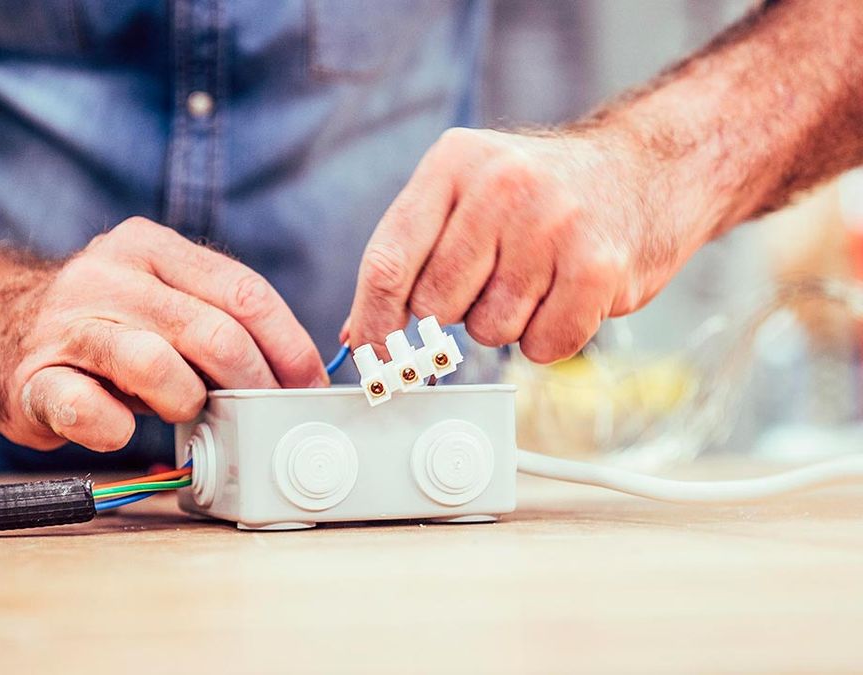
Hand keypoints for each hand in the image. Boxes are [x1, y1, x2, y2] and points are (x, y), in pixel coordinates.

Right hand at [0, 217, 327, 450]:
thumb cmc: (101, 325)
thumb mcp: (158, 298)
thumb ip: (215, 317)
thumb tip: (292, 374)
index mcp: (149, 247)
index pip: (243, 292)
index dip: (288, 347)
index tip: (308, 386)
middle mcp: (106, 276)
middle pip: (212, 330)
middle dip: (254, 384)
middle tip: (264, 415)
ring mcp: (66, 327)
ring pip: (155, 364)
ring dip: (187, 401)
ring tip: (184, 411)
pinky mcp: (33, 381)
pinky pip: (88, 411)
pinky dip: (118, 429)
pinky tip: (122, 427)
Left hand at [346, 127, 704, 363]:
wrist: (648, 169)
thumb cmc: (543, 192)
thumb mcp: (468, 192)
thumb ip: (410, 253)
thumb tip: (360, 333)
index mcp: (453, 163)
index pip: (388, 262)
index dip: (372, 324)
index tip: (371, 360)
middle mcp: (501, 186)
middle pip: (436, 305)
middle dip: (455, 313)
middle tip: (491, 280)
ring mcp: (553, 225)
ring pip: (489, 331)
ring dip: (508, 322)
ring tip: (536, 277)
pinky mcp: (598, 267)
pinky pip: (543, 347)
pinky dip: (550, 338)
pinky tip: (565, 296)